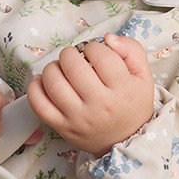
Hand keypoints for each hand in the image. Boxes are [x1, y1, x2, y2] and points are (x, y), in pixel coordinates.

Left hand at [26, 33, 153, 156]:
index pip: (101, 56)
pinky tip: (43, 81)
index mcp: (123, 90)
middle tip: (74, 57)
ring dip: (53, 67)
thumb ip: (131, 49)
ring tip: (61, 68)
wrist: (124, 140)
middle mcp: (100, 106)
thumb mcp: (143, 76)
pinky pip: (39, 105)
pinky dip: (35, 88)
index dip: (93, 47)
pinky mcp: (62, 127)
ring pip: (53, 83)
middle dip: (70, 54)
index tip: (93, 52)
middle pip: (73, 67)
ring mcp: (79, 118)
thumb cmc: (132, 104)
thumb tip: (107, 38)